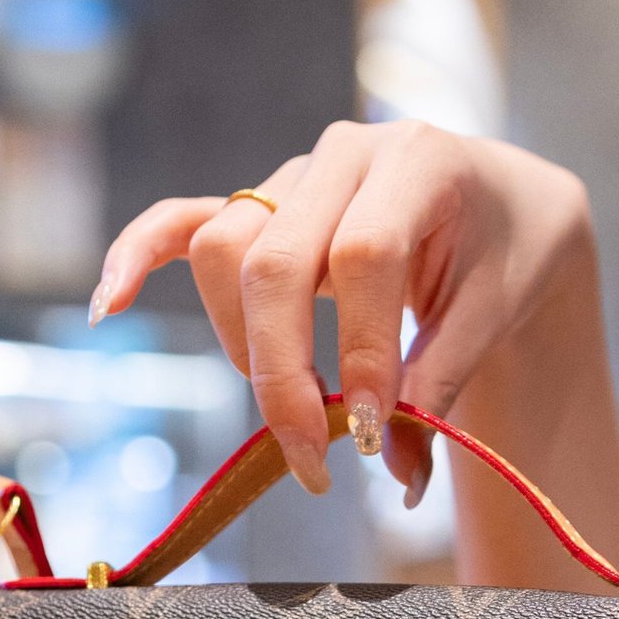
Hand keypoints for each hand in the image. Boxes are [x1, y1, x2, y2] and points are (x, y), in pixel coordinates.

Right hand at [88, 120, 592, 499]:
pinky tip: (109, 305)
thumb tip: (392, 462)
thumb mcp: (502, 309)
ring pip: (226, 253)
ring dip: (243, 345)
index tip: (371, 435)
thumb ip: (444, 377)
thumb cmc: (509, 254)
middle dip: (283, 374)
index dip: (360, 351)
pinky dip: (139, 258)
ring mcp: (293, 180)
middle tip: (313, 461)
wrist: (505, 204)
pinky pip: (183, 221)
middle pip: (274, 260)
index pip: (366, 256)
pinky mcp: (260, 210)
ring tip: (291, 409)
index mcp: (420, 163)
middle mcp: (346, 157)